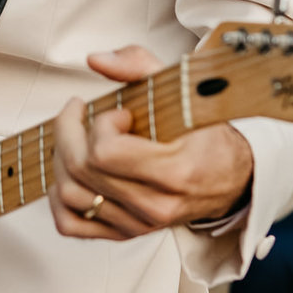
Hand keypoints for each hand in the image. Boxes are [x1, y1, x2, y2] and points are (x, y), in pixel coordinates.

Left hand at [50, 45, 253, 240]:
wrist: (233, 178)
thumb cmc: (208, 136)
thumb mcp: (185, 92)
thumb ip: (140, 66)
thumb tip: (97, 59)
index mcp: (174, 172)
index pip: (105, 153)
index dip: (101, 124)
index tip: (117, 113)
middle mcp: (155, 205)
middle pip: (82, 170)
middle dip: (69, 131)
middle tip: (79, 113)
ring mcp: (138, 223)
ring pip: (70, 195)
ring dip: (62, 159)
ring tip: (75, 138)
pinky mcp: (125, 232)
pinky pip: (71, 225)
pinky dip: (58, 199)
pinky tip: (69, 173)